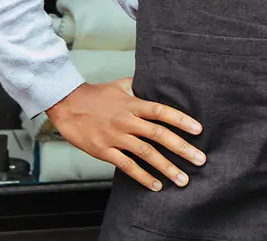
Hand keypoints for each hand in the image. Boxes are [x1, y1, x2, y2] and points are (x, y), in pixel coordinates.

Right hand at [46, 79, 205, 191]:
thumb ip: (140, 85)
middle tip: (200, 160)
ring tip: (183, 179)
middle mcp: (127, 121)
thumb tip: (157, 80)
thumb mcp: (120, 85)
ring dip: (166, 167)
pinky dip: (142, 176)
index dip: (181, 120)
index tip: (199, 130)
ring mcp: (116, 137)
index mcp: (133, 104)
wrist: (66, 105)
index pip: (161, 111)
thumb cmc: (95, 95)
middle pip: (159, 135)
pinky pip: (127, 166)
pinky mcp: (104, 151)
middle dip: (182, 148)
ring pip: (146, 154)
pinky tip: (156, 185)